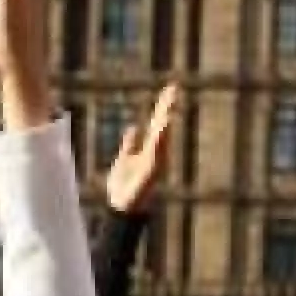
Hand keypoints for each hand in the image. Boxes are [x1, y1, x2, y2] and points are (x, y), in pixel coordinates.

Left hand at [106, 81, 180, 213]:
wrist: (121, 208)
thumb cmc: (123, 187)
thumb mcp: (125, 158)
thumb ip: (130, 144)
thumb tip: (133, 127)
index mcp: (148, 148)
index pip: (157, 121)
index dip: (163, 105)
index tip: (170, 88)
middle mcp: (154, 152)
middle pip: (161, 125)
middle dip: (166, 106)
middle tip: (174, 87)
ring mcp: (154, 161)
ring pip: (162, 137)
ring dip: (166, 119)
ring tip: (170, 102)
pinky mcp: (151, 171)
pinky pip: (156, 152)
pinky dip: (161, 138)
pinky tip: (164, 124)